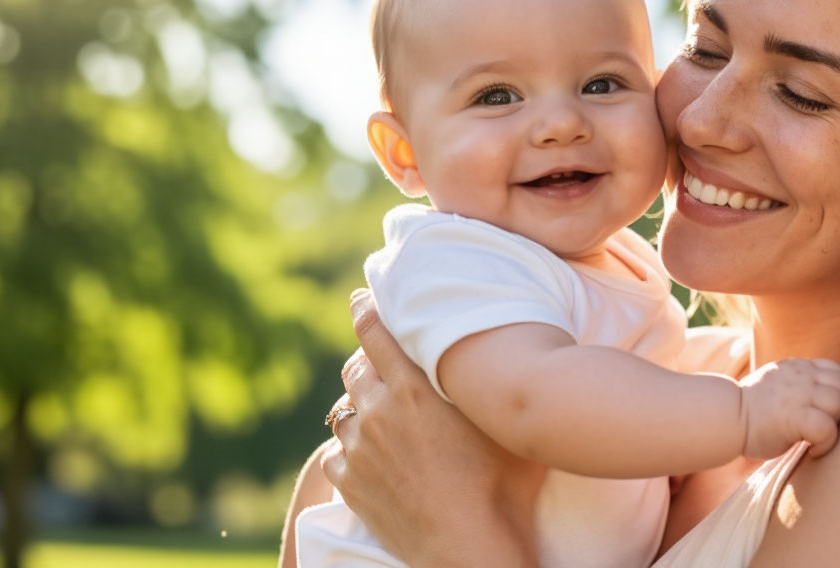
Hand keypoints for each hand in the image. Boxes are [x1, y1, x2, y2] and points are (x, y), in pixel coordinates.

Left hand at [321, 289, 542, 566]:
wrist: (470, 546)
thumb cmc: (503, 484)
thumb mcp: (502, 420)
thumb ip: (485, 383)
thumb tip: (500, 354)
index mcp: (413, 386)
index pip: (374, 332)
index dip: (365, 309)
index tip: (360, 298)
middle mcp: (378, 411)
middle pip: (355, 369)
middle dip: (368, 363)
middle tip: (386, 367)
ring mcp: (359, 449)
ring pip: (344, 412)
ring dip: (361, 409)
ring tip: (384, 418)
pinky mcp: (349, 483)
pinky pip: (337, 453)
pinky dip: (351, 449)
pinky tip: (372, 456)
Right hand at [738, 358, 839, 458]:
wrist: (725, 419)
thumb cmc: (750, 410)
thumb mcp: (777, 383)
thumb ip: (799, 383)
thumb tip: (824, 395)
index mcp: (797, 367)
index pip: (836, 372)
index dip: (837, 392)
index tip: (824, 412)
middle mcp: (800, 376)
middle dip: (839, 410)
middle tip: (822, 428)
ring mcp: (798, 394)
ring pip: (838, 405)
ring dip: (834, 426)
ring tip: (817, 440)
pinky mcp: (795, 417)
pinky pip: (827, 427)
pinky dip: (827, 442)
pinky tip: (813, 450)